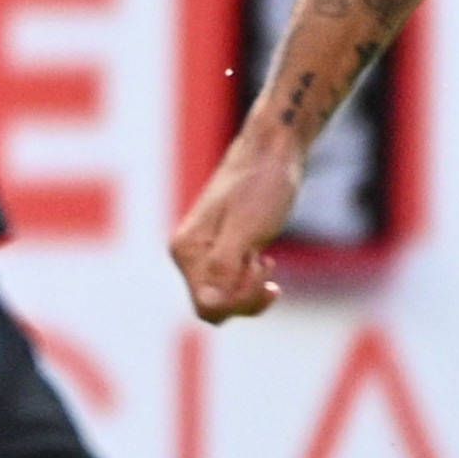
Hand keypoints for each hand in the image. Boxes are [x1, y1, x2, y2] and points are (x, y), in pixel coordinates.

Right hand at [171, 122, 304, 326]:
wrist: (271, 151)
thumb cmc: (262, 186)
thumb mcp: (247, 230)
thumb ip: (224, 267)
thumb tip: (210, 305)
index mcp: (187, 250)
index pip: (208, 305)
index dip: (240, 299)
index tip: (262, 268)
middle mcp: (187, 253)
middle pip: (214, 306)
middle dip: (246, 295)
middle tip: (267, 264)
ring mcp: (202, 251)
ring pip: (223, 298)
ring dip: (249, 288)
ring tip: (267, 261)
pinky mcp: (219, 247)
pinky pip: (229, 283)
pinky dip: (250, 280)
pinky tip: (265, 261)